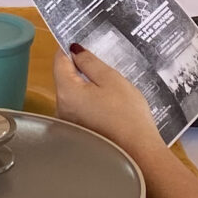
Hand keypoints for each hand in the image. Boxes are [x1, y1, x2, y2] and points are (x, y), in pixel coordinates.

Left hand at [54, 42, 165, 160]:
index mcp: (66, 91)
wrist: (138, 153)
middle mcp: (60, 108)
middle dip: (80, 70)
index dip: (71, 49)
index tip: (85, 44)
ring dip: (86, 87)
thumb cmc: (127, 114)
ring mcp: (68, 123)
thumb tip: (74, 50)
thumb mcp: (111, 80)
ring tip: (110, 88)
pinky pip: (79, 109)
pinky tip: (108, 105)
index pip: (59, 61)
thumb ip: (90, 62)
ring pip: (73, 94)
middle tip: (104, 66)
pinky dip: (89, 102)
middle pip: (65, 79)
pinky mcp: (78, 133)